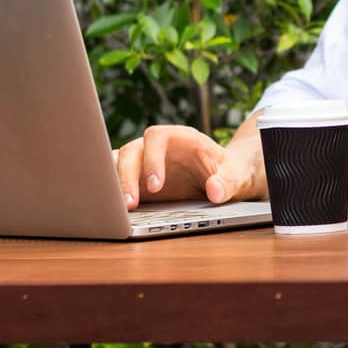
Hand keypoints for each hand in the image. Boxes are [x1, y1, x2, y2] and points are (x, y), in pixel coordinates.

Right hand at [113, 122, 263, 207]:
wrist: (224, 179)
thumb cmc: (229, 172)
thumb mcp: (235, 176)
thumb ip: (227, 181)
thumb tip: (215, 190)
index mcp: (179, 137)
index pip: (156, 136)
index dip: (152, 159)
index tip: (155, 185)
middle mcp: (156, 147)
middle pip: (131, 151)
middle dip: (127, 176)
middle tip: (130, 204)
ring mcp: (144, 163)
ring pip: (117, 164)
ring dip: (114, 185)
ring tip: (119, 211)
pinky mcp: (137, 180)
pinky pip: (116, 181)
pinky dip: (112, 192)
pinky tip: (112, 210)